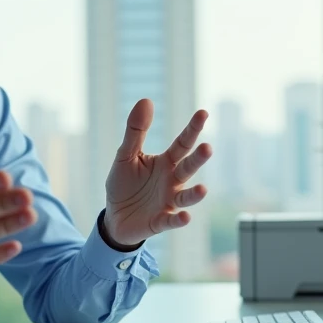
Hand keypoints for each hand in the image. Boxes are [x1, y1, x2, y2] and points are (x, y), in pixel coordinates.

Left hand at [103, 99, 211, 246]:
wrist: (115, 217)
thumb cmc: (124, 185)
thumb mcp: (126, 155)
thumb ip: (136, 131)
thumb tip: (146, 100)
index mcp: (165, 163)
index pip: (182, 144)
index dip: (193, 129)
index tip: (203, 113)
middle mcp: (172, 181)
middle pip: (188, 168)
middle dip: (198, 159)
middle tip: (207, 147)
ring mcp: (168, 202)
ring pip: (186, 197)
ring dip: (195, 194)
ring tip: (203, 189)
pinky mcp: (159, 222)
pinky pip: (171, 221)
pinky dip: (178, 220)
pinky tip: (185, 216)